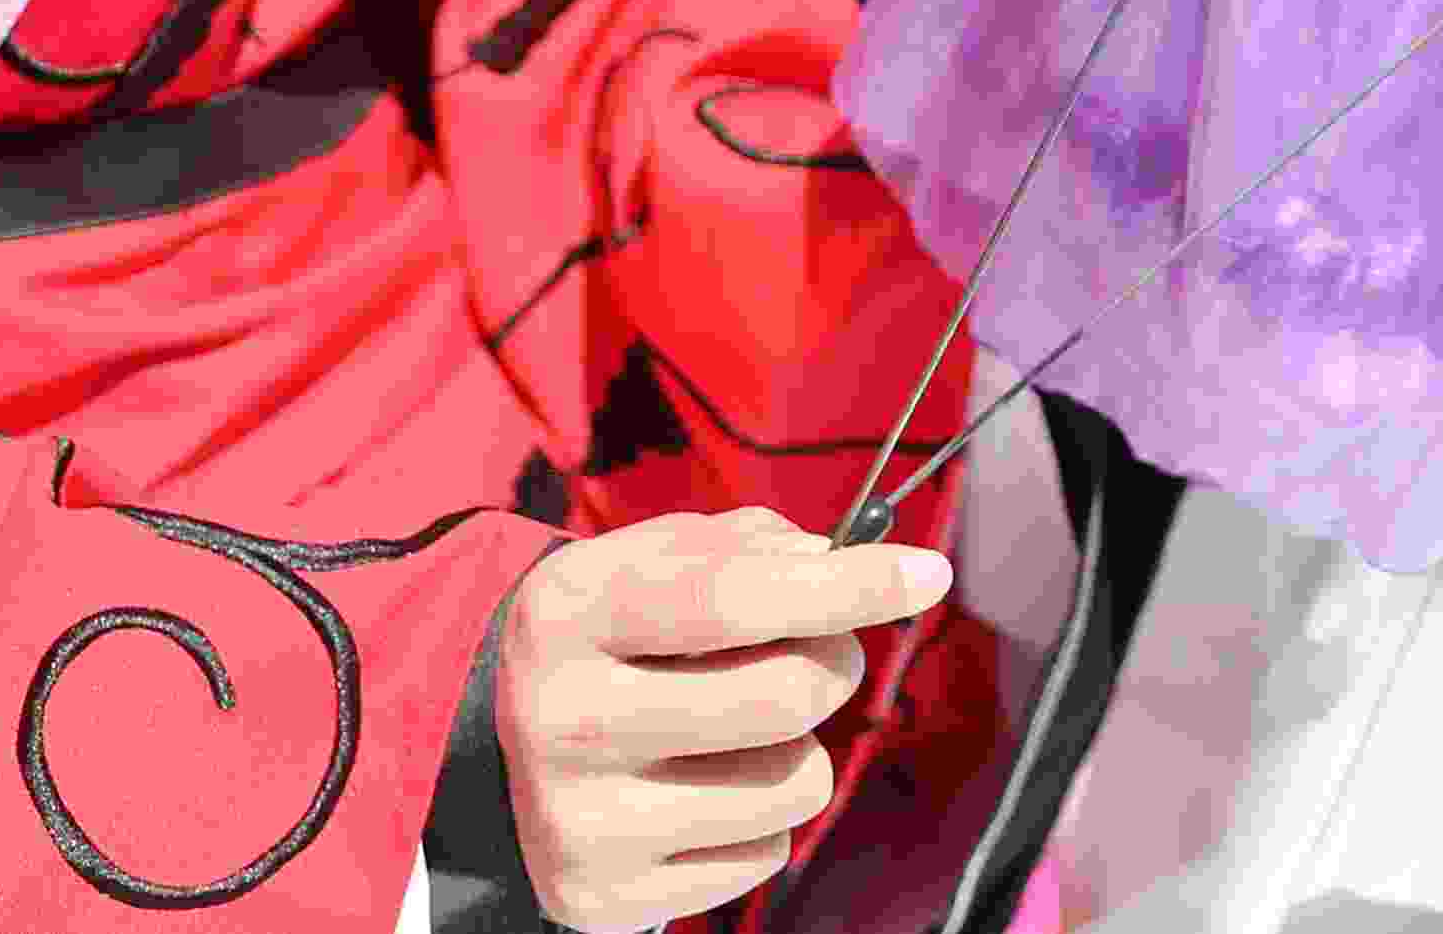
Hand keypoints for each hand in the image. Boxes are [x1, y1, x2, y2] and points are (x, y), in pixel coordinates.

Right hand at [499, 511, 950, 933]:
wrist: (513, 756)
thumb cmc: (623, 637)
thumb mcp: (656, 562)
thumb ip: (747, 547)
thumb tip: (841, 563)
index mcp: (568, 610)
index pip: (730, 596)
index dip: (844, 585)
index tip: (929, 571)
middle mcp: (561, 714)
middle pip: (786, 697)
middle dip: (835, 666)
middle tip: (820, 653)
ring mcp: (580, 817)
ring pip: (794, 783)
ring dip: (801, 750)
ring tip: (743, 731)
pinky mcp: (604, 895)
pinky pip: (766, 855)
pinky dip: (763, 819)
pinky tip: (705, 794)